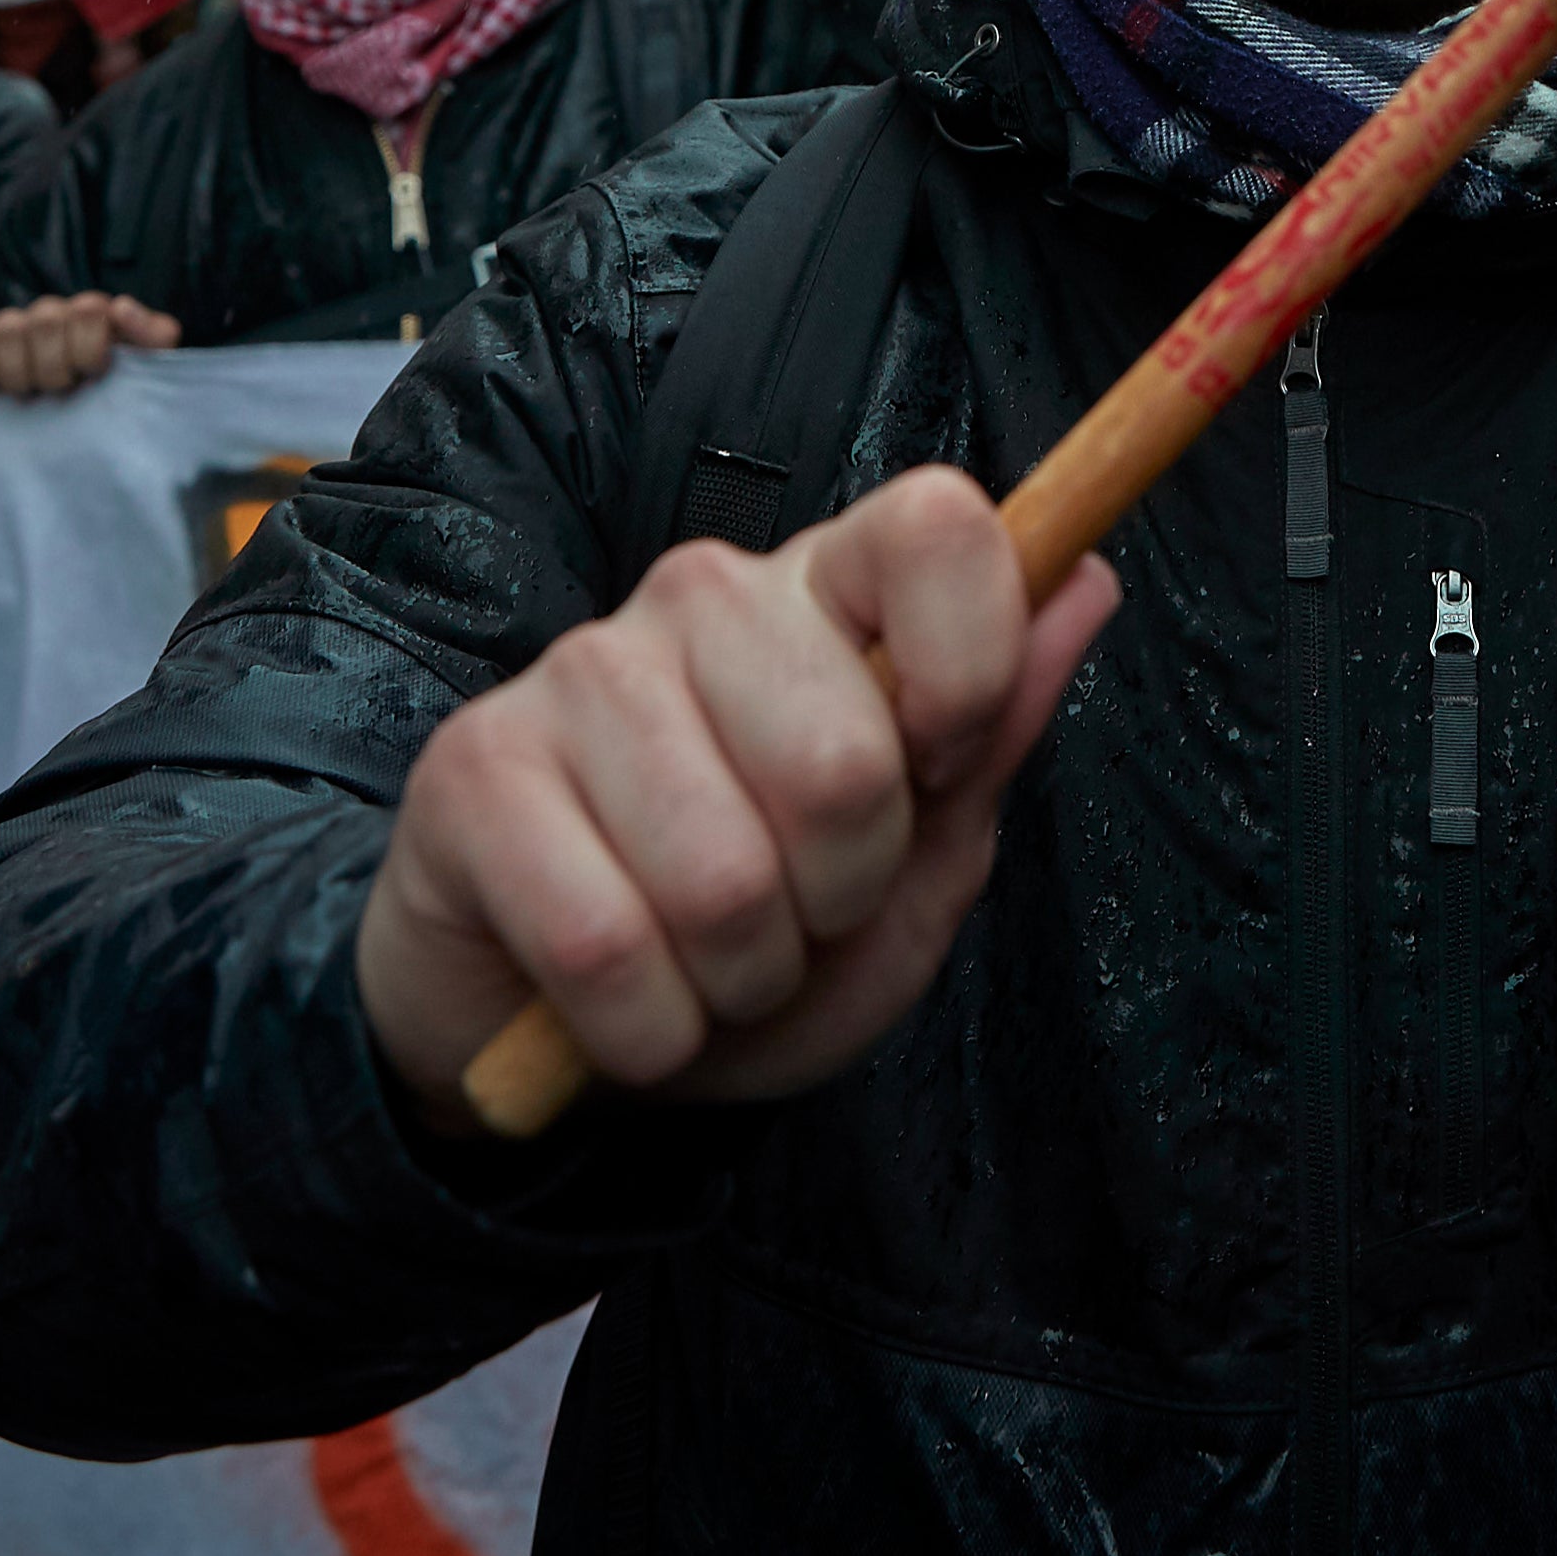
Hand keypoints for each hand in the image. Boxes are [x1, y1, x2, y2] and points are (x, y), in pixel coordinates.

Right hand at [0, 291, 180, 395]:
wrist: (83, 425)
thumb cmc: (121, 391)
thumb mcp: (152, 366)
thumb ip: (153, 335)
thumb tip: (121, 308)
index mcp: (94, 313)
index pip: (87, 309)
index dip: (90, 348)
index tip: (95, 374)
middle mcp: (52, 314)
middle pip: (45, 320)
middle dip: (56, 366)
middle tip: (64, 390)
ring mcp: (13, 329)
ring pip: (7, 327)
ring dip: (20, 370)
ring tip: (31, 394)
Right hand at [354, 465, 1117, 1126]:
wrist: (571, 1029)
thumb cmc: (764, 932)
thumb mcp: (915, 860)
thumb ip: (996, 729)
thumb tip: (1087, 579)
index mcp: (826, 588)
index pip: (936, 525)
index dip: (970, 667)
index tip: (938, 770)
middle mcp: (699, 596)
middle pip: (845, 758)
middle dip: (842, 896)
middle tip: (795, 912)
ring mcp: (574, 670)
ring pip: (724, 876)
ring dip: (739, 978)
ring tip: (703, 960)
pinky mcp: (469, 770)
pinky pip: (602, 946)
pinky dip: (645, 1030)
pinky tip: (622, 1005)